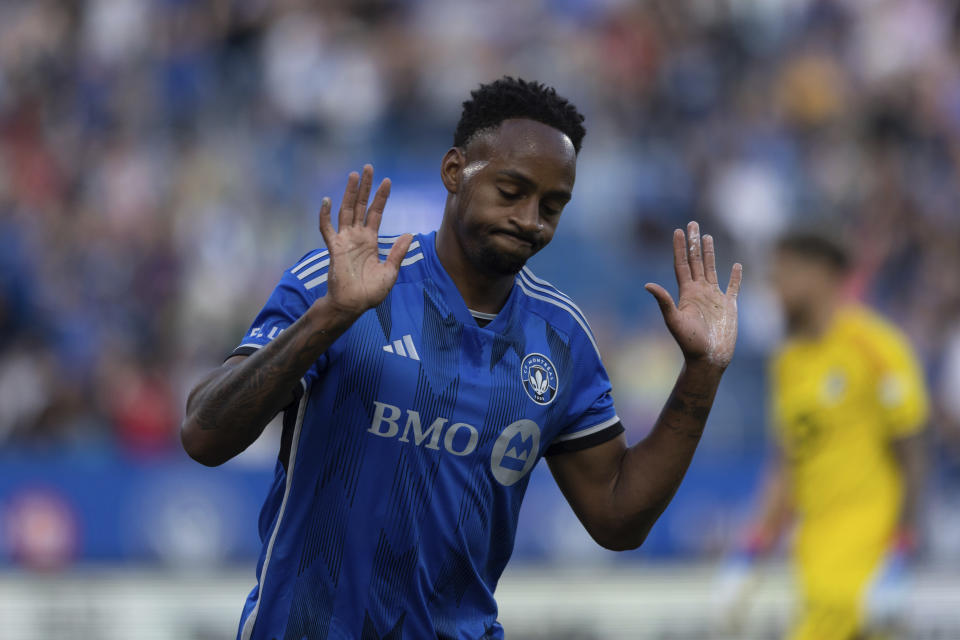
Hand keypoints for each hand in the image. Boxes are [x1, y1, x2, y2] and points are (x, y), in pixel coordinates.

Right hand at [316, 165, 412, 319]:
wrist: (353, 306)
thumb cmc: (370, 292)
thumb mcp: (390, 271)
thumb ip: (397, 252)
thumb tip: (409, 234)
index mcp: (370, 241)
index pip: (375, 213)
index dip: (381, 197)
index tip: (387, 181)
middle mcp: (356, 237)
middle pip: (360, 206)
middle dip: (364, 187)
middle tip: (368, 167)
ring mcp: (344, 241)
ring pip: (346, 211)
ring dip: (350, 193)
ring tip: (354, 175)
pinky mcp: (334, 249)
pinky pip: (327, 229)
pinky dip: (325, 215)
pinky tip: (327, 200)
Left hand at [645, 221, 741, 368]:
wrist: (709, 359)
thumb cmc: (690, 343)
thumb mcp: (674, 320)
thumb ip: (664, 301)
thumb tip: (647, 284)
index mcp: (686, 293)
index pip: (682, 264)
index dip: (679, 247)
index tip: (677, 230)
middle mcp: (699, 292)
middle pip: (696, 261)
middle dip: (693, 242)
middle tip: (692, 223)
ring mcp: (714, 298)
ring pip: (711, 269)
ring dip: (710, 253)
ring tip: (707, 236)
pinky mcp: (729, 306)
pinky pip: (733, 287)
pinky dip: (735, 276)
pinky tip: (736, 265)